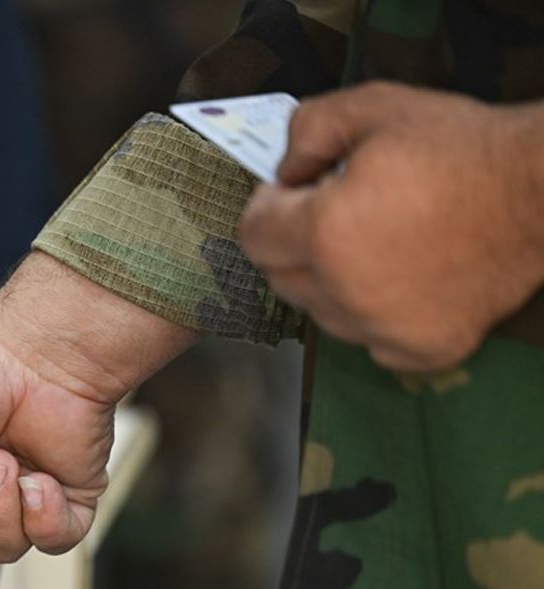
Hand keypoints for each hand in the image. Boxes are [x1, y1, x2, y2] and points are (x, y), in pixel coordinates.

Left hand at [239, 82, 543, 372]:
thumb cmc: (465, 148)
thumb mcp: (376, 107)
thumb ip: (308, 130)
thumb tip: (281, 172)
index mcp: (326, 233)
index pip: (252, 237)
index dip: (267, 208)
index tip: (292, 194)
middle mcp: (346, 291)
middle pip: (281, 278)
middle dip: (296, 244)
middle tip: (342, 211)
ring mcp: (384, 327)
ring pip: (322, 312)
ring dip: (334, 281)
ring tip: (382, 241)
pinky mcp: (420, 349)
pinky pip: (370, 342)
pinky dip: (377, 315)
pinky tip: (407, 277)